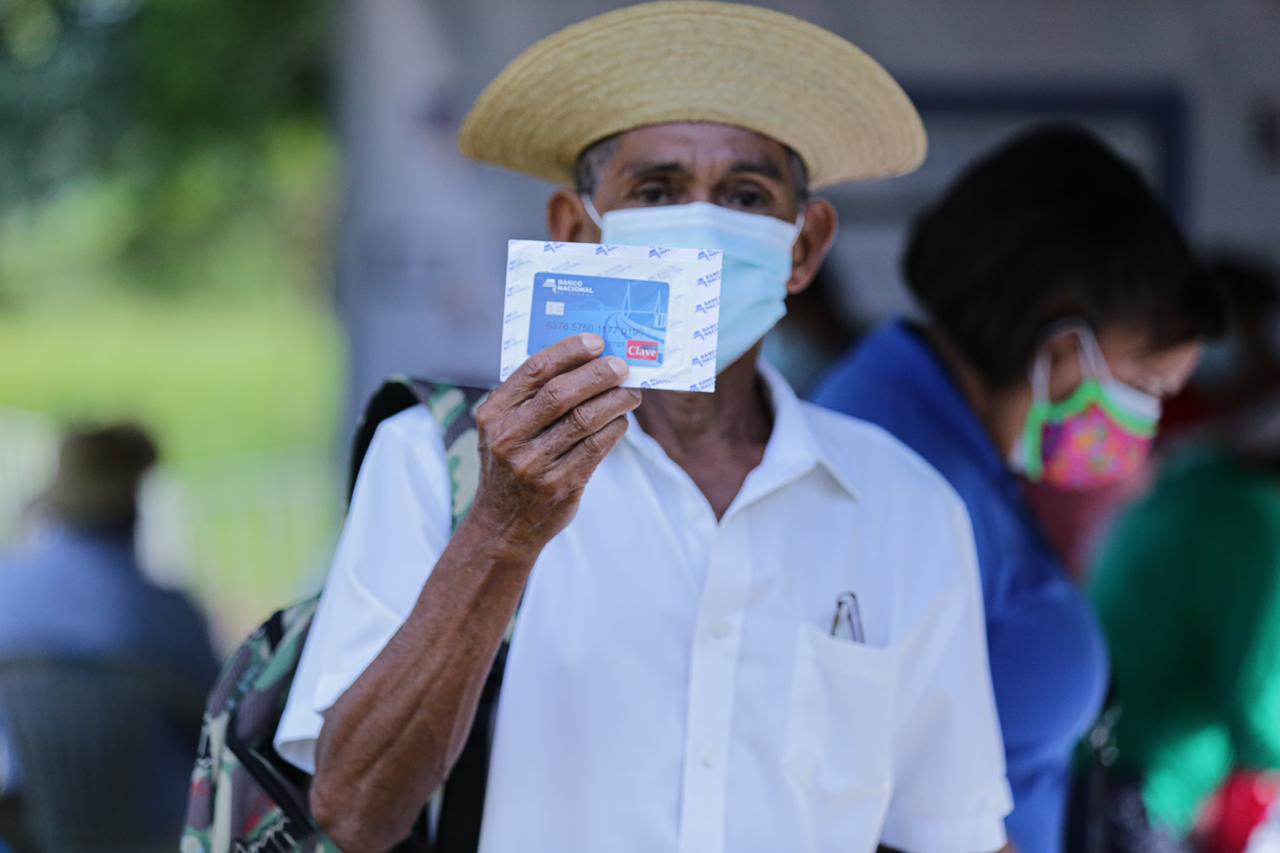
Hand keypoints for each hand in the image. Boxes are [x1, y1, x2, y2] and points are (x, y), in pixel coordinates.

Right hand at [468, 334, 640, 548]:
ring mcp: (534, 463)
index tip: (596, 341)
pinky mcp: (559, 484)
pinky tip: (621, 421)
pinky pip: (596, 447)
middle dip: (598, 374)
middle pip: (562, 393)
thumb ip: (531, 398)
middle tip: (622, 366)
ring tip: (630, 394)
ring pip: (585, 419)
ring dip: (615, 401)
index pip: (535, 371)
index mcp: (494, 414)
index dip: (569, 351)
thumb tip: (584, 360)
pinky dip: (614, 429)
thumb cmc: (511, 465)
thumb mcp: (504, 429)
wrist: (504, 524)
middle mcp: (509, 437)